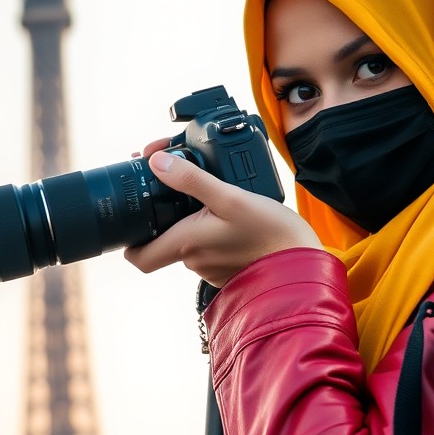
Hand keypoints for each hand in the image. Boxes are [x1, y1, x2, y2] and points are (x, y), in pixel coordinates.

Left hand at [124, 148, 320, 286]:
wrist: (304, 263)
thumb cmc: (271, 233)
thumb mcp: (231, 196)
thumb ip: (191, 180)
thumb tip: (157, 163)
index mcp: (187, 244)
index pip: (139, 256)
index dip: (129, 241)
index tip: (133, 217)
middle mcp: (195, 261)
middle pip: (165, 241)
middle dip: (169, 214)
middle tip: (179, 184)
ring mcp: (212, 268)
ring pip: (190, 243)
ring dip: (194, 221)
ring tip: (212, 194)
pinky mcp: (229, 270)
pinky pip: (211, 249)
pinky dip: (213, 232)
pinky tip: (230, 216)